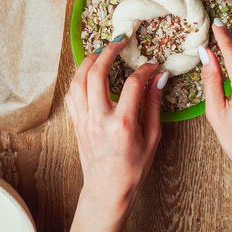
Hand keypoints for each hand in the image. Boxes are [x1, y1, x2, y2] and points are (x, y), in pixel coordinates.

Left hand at [64, 36, 167, 231]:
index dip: (144, 69)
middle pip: (97, 74)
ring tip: (102, 51)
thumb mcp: (152, 137)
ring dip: (89, 61)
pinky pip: (72, 94)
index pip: (133, 84)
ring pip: (78, 81)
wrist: (107, 191)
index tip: (152, 64)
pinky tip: (88, 72)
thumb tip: (159, 77)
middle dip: (108, 51)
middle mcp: (99, 120)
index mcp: (122, 125)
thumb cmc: (133, 168)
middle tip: (120, 41)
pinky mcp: (76, 123)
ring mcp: (84, 121)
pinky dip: (78, 78)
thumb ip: (154, 104)